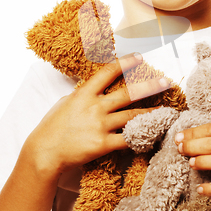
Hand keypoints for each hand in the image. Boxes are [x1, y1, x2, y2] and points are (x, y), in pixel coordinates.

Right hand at [25, 53, 169, 178]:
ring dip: (151, 112)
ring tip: (165, 109)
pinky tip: (153, 133)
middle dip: (150, 86)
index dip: (126, 63)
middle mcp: (95, 107)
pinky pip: (127, 139)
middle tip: (166, 81)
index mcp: (84, 94)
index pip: (108, 72)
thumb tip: (96, 87)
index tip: (139, 57)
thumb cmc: (51, 127)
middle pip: (129, 93)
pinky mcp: (103, 144)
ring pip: (132, 115)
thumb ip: (84, 94)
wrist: (44, 153)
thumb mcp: (65, 102)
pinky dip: (141, 136)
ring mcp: (100, 126)